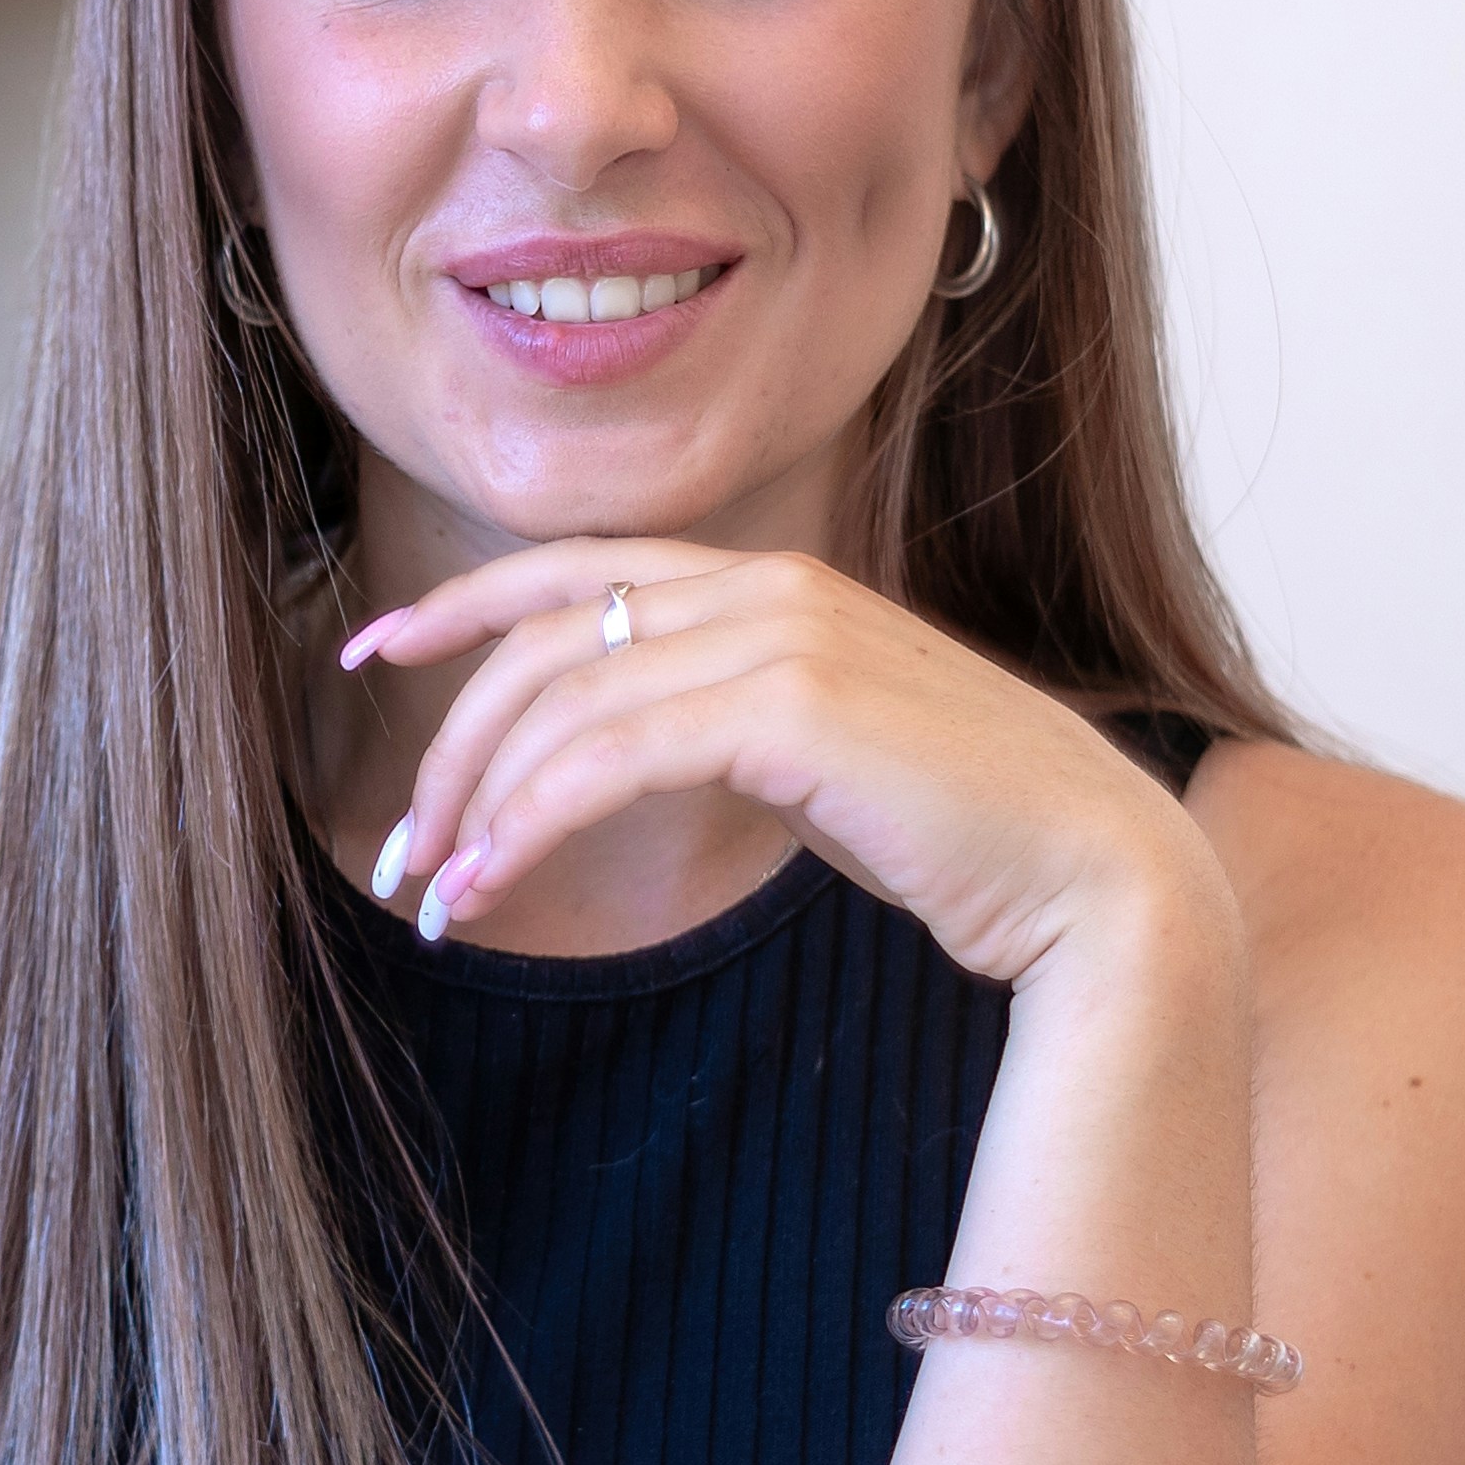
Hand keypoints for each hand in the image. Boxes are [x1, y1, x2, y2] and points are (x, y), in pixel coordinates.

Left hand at [338, 542, 1226, 992]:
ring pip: (564, 701)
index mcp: (774, 585)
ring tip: (438, 895)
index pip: (576, 569)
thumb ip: (730, 725)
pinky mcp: (794, 709)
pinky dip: (531, 819)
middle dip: (450, 744)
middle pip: (545, 641)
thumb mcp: (821, 755)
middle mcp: (770, 589)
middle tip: (403, 851)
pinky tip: (495, 883)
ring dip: (477, 802)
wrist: (1093, 875)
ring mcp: (785, 639)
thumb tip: (628, 755)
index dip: (460, 606)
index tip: (372, 649)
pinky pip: (609, 756)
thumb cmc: (963, 833)